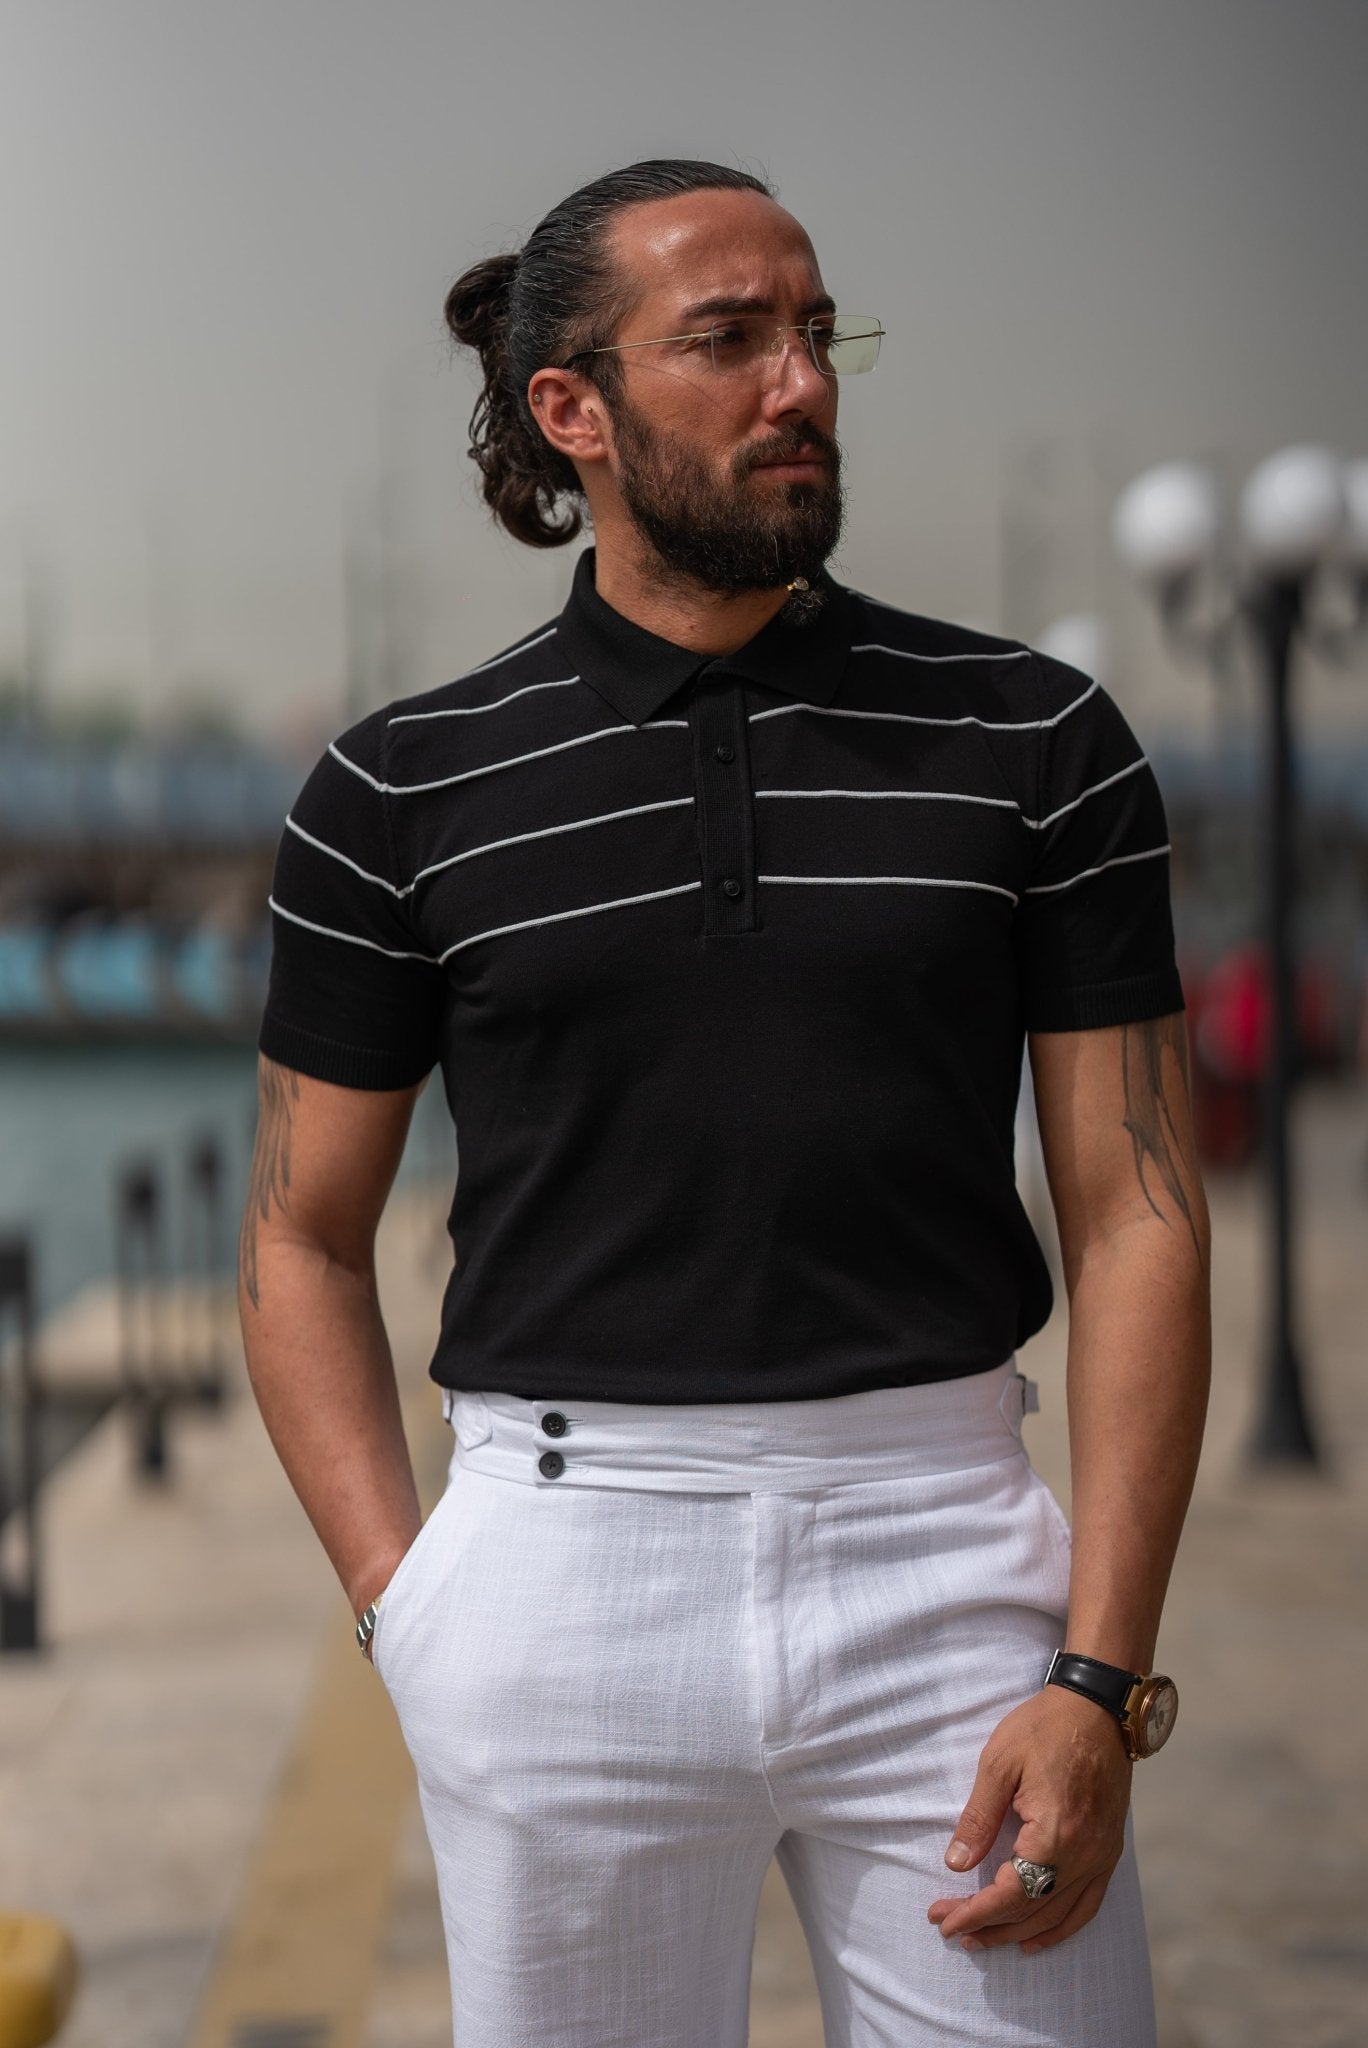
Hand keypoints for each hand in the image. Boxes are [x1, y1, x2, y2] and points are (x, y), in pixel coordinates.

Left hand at [927, 1685, 1131, 1954]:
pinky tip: (1038, 1938)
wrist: (1096, 1707)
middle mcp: (1084, 1855)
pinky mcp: (1110, 1851)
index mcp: (1055, 1834)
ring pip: (1059, 1914)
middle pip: (1033, 1911)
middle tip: (950, 1928)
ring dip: (1019, 1932)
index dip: (975, 1911)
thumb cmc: (1044, 1727)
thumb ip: (978, 1818)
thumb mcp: (999, 1764)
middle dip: (989, 1925)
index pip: (1011, 1893)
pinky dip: (1062, 1927)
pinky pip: (1088, 1904)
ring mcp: (1102, 1856)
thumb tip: (956, 1864)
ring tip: (983, 1939)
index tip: (943, 1918)